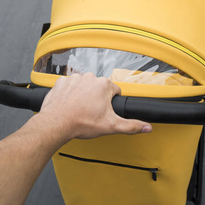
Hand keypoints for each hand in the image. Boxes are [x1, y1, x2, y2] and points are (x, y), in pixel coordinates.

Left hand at [32, 73, 151, 140]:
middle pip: (99, 87)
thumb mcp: (111, 126)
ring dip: (83, 94)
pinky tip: (69, 104)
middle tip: (91, 112)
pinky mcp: (61, 82)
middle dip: (97, 98)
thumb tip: (147, 127)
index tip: (105, 111)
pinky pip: (69, 85)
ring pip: (84, 86)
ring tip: (80, 109)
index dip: (111, 103)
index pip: (115, 91)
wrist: (56, 123)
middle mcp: (89, 77)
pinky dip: (69, 93)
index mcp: (104, 85)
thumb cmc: (81, 123)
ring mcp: (74, 78)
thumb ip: (131, 126)